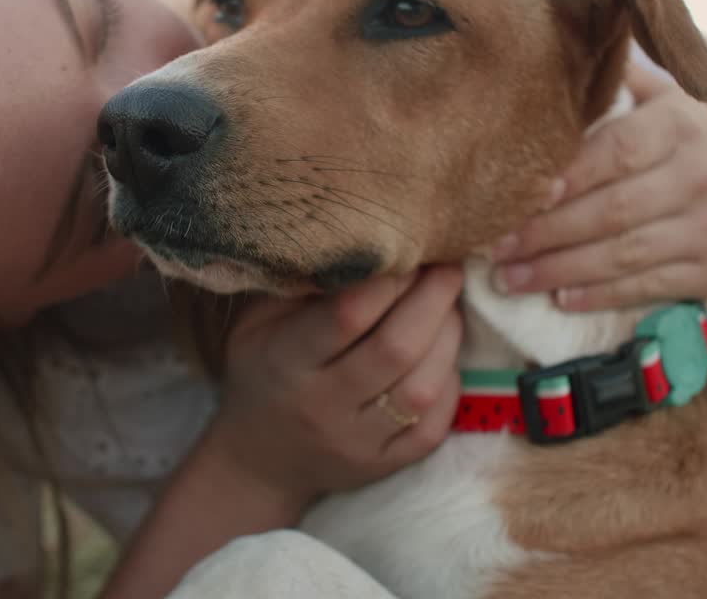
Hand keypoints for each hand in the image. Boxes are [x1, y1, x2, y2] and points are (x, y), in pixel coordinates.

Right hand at [202, 264, 464, 507]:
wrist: (257, 460)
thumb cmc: (260, 372)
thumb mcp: (255, 323)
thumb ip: (298, 285)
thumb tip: (357, 241)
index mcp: (287, 363)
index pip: (347, 316)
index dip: (388, 278)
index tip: (408, 250)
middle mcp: (323, 406)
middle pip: (395, 349)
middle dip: (432, 300)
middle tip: (448, 268)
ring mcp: (357, 442)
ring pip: (421, 388)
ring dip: (448, 339)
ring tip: (450, 307)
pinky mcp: (383, 465)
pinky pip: (433, 426)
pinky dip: (448, 384)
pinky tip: (444, 356)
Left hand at [488, 68, 706, 310]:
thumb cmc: (693, 141)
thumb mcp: (668, 101)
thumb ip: (618, 88)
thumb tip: (553, 61)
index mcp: (679, 127)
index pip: (616, 152)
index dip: (568, 176)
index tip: (518, 196)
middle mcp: (701, 175)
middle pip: (612, 210)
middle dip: (546, 234)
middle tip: (493, 249)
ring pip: (626, 254)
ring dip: (560, 272)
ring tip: (509, 280)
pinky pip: (650, 286)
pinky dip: (601, 295)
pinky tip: (560, 300)